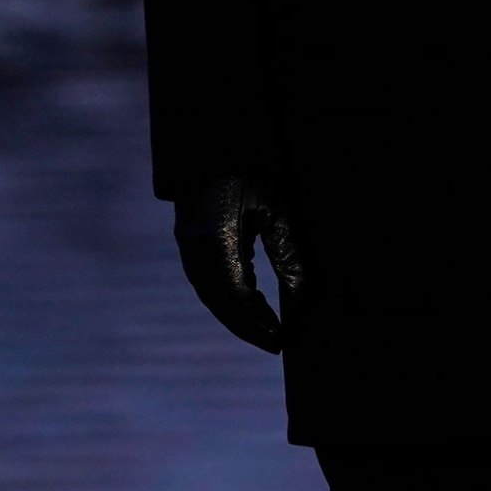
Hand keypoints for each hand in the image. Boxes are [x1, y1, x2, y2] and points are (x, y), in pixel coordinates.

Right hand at [172, 174, 307, 353]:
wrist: (215, 148)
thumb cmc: (252, 173)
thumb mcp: (276, 207)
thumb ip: (287, 251)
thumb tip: (302, 294)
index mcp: (216, 240)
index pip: (236, 295)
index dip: (256, 321)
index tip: (279, 339)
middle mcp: (195, 249)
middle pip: (220, 301)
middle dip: (246, 325)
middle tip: (275, 342)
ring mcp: (188, 247)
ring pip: (211, 294)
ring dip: (237, 315)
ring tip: (267, 329)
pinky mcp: (190, 243)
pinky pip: (208, 281)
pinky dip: (229, 298)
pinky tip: (251, 304)